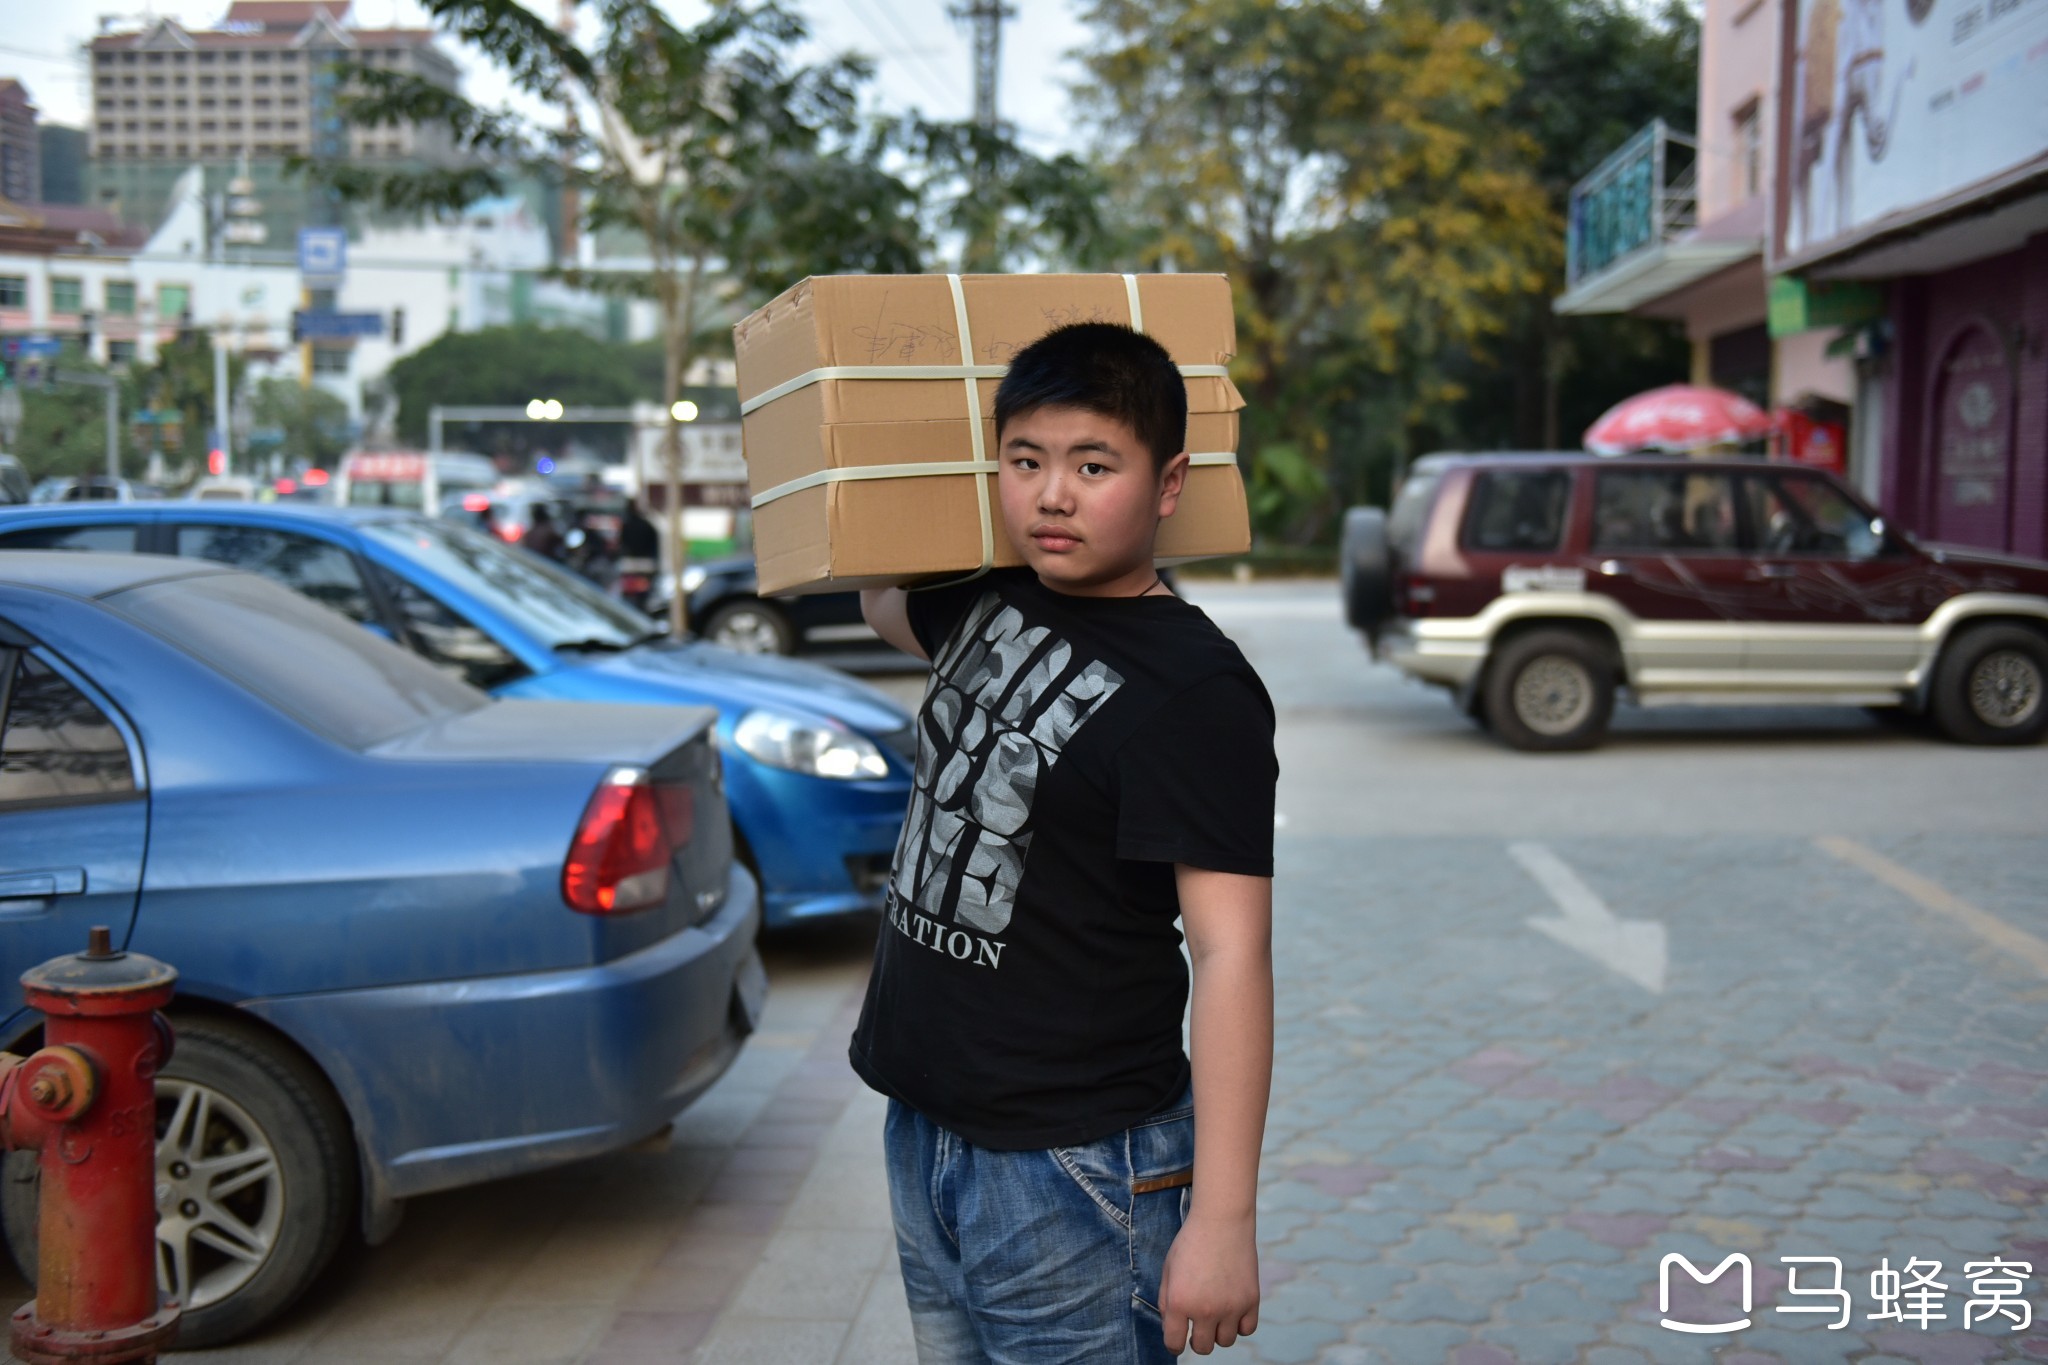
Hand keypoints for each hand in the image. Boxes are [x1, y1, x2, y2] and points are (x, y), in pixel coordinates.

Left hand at [1159, 1209, 1259, 1354]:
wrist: (1221, 1220)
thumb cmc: (1191, 1243)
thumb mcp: (1168, 1271)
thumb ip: (1167, 1303)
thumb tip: (1173, 1330)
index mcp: (1179, 1302)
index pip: (1174, 1344)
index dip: (1174, 1343)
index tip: (1177, 1338)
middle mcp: (1205, 1310)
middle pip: (1202, 1347)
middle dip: (1196, 1339)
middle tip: (1197, 1325)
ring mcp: (1230, 1306)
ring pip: (1225, 1341)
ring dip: (1219, 1332)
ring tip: (1216, 1312)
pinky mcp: (1251, 1300)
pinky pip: (1247, 1329)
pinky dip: (1239, 1324)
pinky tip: (1232, 1310)